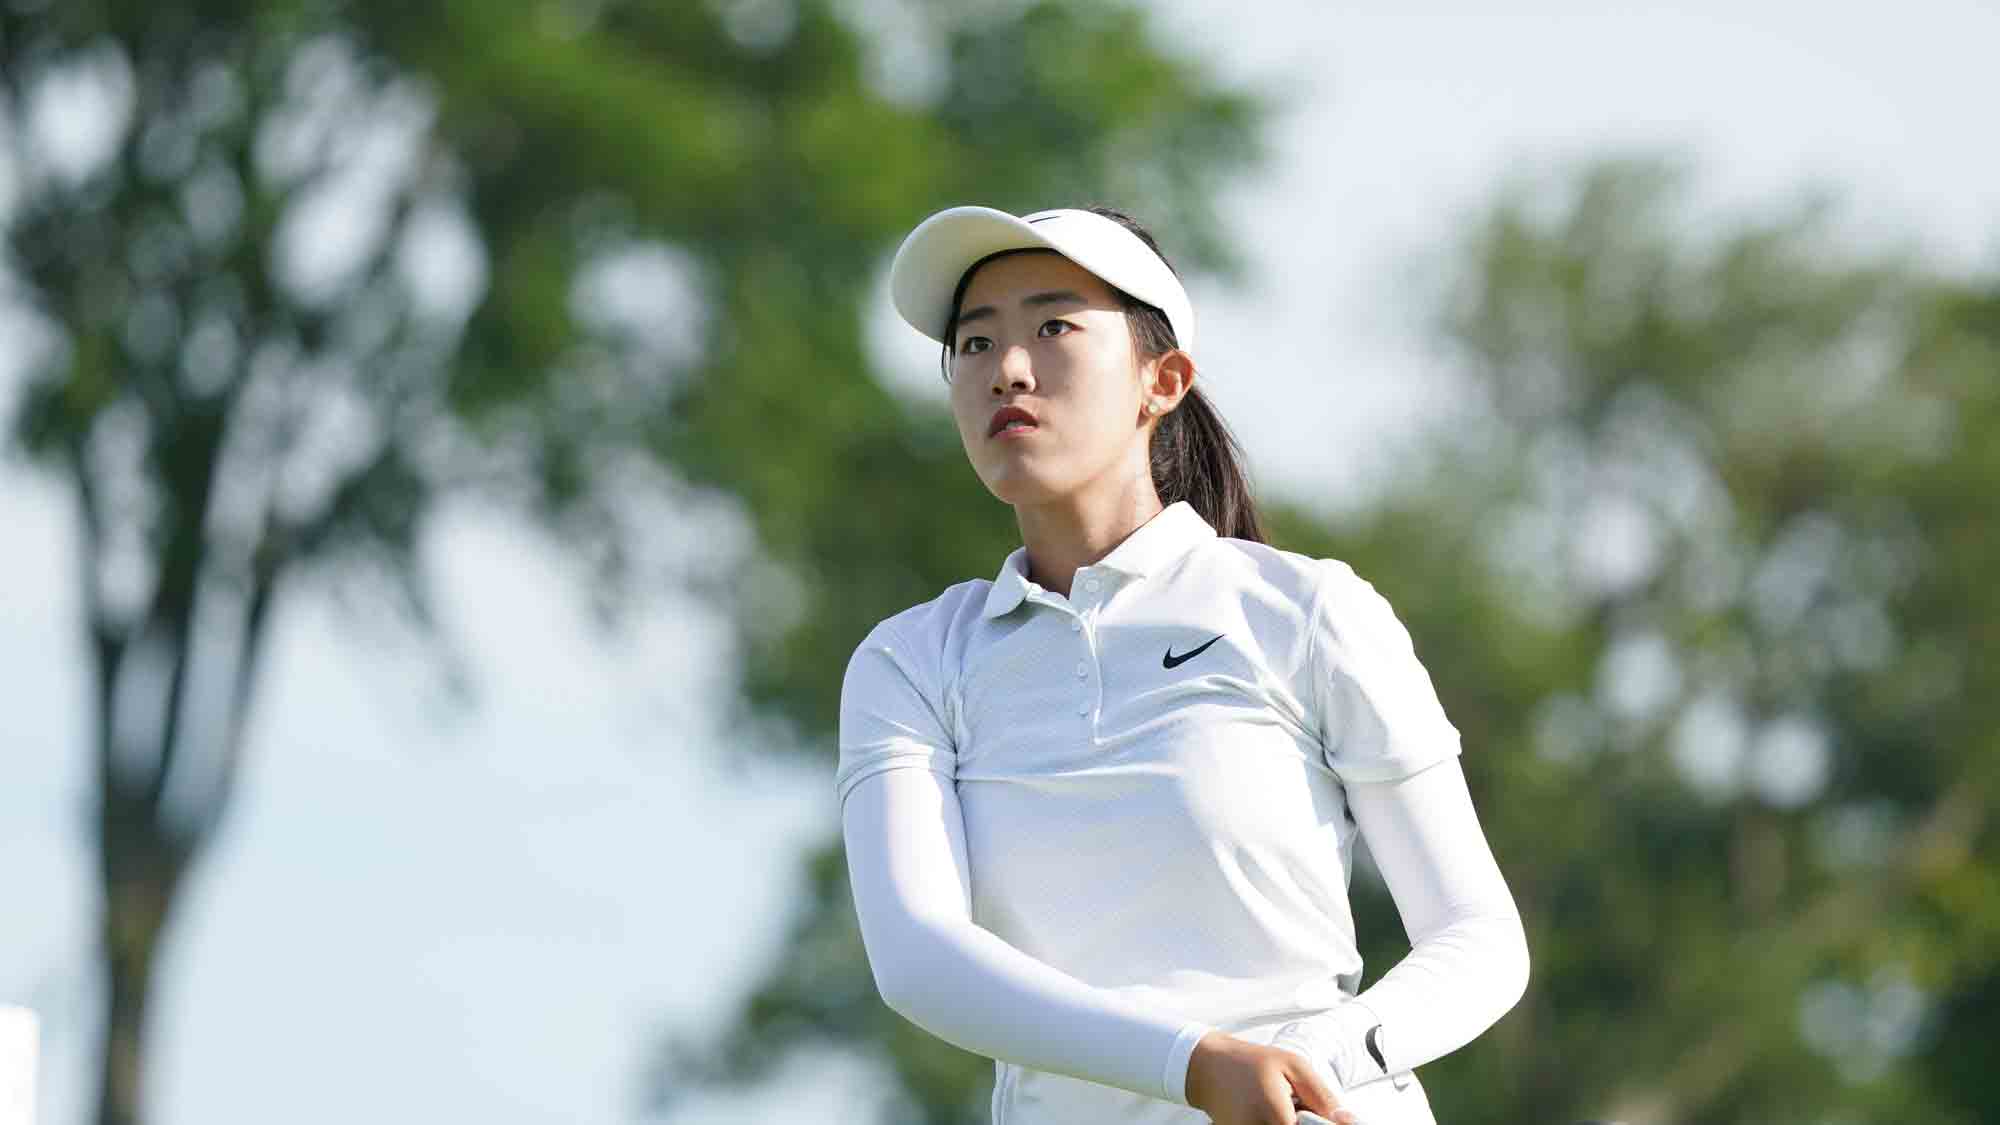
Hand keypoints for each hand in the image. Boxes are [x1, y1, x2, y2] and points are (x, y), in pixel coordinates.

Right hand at [1183, 1030, 1354, 1124]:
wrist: (1207, 1067)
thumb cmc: (1250, 1062)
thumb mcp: (1293, 1066)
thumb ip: (1323, 1096)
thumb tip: (1347, 1120)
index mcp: (1277, 1116)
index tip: (1322, 1117)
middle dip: (1305, 1123)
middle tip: (1298, 1107)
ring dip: (1290, 1123)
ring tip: (1282, 1107)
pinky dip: (1275, 1124)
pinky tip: (1269, 1113)